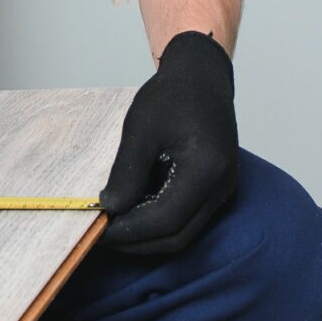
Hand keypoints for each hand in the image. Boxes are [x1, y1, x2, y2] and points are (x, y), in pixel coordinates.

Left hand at [98, 30, 238, 254]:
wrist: (202, 78)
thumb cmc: (172, 96)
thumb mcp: (141, 130)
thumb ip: (127, 173)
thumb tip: (109, 210)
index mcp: (206, 169)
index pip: (165, 220)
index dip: (130, 231)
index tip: (98, 230)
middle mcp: (221, 186)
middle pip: (177, 236)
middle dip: (136, 242)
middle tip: (101, 235)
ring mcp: (223, 191)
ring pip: (183, 234)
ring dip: (148, 237)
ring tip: (113, 227)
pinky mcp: (217, 190)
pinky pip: (188, 220)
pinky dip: (159, 225)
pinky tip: (133, 214)